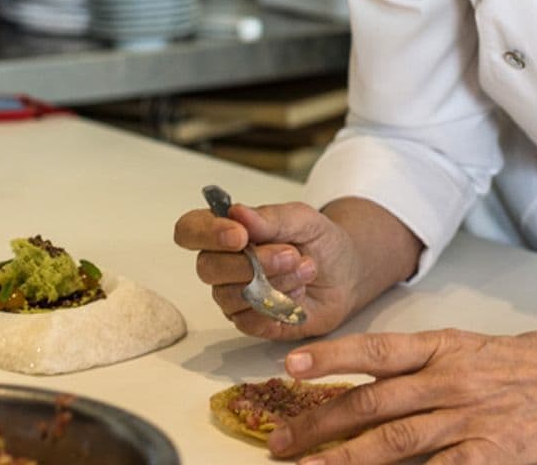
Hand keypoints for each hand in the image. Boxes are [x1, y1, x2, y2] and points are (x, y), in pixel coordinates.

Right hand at [173, 201, 360, 340]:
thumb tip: (236, 213)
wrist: (346, 272)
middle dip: (253, 262)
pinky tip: (299, 294)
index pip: (190, 229)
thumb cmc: (318, 240)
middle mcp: (223, 265)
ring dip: (274, 282)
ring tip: (305, 269)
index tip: (239, 236)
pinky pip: (249, 321)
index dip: (206, 233)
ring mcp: (234, 296)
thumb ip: (270, 218)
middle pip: (208, 268)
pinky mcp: (251, 323)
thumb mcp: (303, 219)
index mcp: (227, 231)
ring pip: (231, 296)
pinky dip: (279, 306)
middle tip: (292, 254)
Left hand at [267, 329, 536, 462]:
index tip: (291, 364)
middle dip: (318, 422)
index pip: (378, 349)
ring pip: (391, 441)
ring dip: (342, 458)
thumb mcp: (481, 348)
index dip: (332, 357)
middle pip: (371, 401)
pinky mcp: (491, 454)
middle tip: (277, 440)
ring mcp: (470, 418)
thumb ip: (433, 364)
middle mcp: (451, 378)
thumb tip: (382, 380)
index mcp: (448, 346)